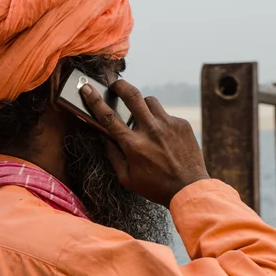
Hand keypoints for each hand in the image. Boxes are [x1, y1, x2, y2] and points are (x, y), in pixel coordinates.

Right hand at [80, 81, 209, 206]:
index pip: (108, 117)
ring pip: (150, 101)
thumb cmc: (155, 187)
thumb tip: (104, 136)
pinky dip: (159, 121)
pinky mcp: (182, 124)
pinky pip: (165, 115)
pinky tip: (163, 137)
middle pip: (132, 95)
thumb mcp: (127, 178)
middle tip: (115, 86)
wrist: (189, 189)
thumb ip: (113, 155)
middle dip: (120, 85)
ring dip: (142, 105)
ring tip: (142, 118)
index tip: (86, 89)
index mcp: (133, 145)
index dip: (95, 100)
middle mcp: (150, 130)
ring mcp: (168, 125)